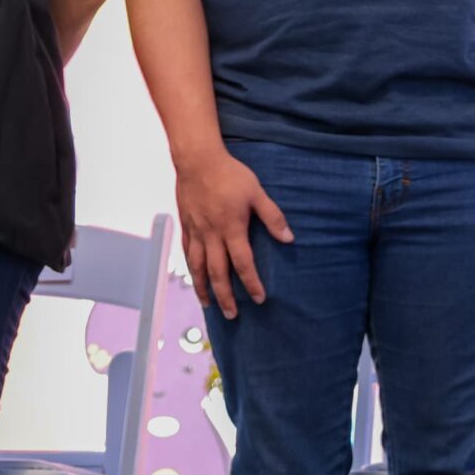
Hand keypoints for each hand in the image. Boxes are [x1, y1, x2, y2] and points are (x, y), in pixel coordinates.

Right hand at [176, 148, 292, 318]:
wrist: (197, 160)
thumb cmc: (230, 175)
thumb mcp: (257, 193)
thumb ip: (272, 217)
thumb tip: (289, 238)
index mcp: (231, 228)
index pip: (243, 263)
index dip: (251, 283)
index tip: (259, 299)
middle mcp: (211, 234)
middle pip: (217, 272)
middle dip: (225, 296)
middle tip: (232, 315)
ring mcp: (196, 231)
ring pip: (197, 267)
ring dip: (203, 288)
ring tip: (208, 304)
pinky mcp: (186, 225)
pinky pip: (187, 253)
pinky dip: (191, 269)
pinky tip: (195, 277)